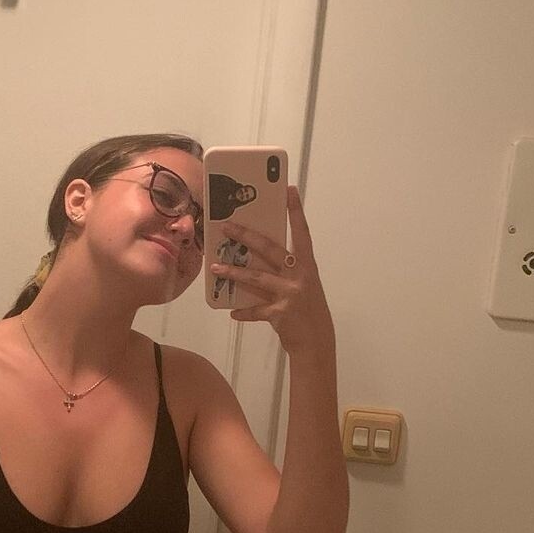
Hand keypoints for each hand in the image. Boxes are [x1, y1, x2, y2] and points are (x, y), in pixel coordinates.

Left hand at [208, 185, 333, 355]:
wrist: (316, 341)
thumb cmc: (309, 310)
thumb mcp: (304, 285)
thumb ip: (285, 271)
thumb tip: (257, 258)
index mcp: (307, 265)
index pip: (302, 232)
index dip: (295, 211)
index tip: (288, 190)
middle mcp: (299, 275)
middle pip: (270, 249)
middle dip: (247, 237)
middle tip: (227, 226)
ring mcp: (290, 294)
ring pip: (256, 278)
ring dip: (234, 273)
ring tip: (217, 268)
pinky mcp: (280, 313)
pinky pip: (255, 311)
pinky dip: (243, 312)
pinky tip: (232, 312)